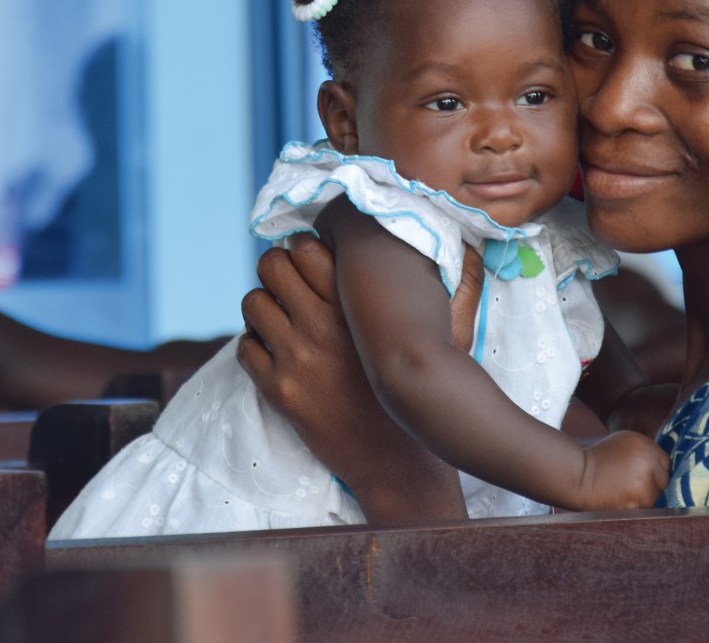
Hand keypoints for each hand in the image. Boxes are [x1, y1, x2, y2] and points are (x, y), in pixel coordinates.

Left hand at [237, 235, 465, 523]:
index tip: (313, 261)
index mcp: (359, 305)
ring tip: (281, 318)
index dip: (305, 248)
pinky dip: (255, 345)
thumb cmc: (429, 393)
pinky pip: (245, 347)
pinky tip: (276, 353)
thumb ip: (457, 287)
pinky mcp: (279, 390)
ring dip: (264, 306)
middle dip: (277, 269)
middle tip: (290, 285)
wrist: (400, 462)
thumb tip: (463, 248)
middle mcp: (323, 325)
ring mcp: (297, 358)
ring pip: (252, 302)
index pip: (307, 246)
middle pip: (272, 265)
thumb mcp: (451, 333)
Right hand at [574, 430, 669, 510]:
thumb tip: (658, 461)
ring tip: (627, 490)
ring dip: (646, 495)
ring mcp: (644, 486)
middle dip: (653, 482)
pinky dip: (637, 504)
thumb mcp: (626, 442)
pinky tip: (624, 498)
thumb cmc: (601, 457)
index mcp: (645, 447)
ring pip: (655, 495)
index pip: (665, 461)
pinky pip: (645, 506)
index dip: (656, 467)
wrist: (581, 476)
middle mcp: (648, 465)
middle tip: (635, 482)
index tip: (646, 471)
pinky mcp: (637, 504)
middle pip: (663, 479)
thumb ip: (645, 450)